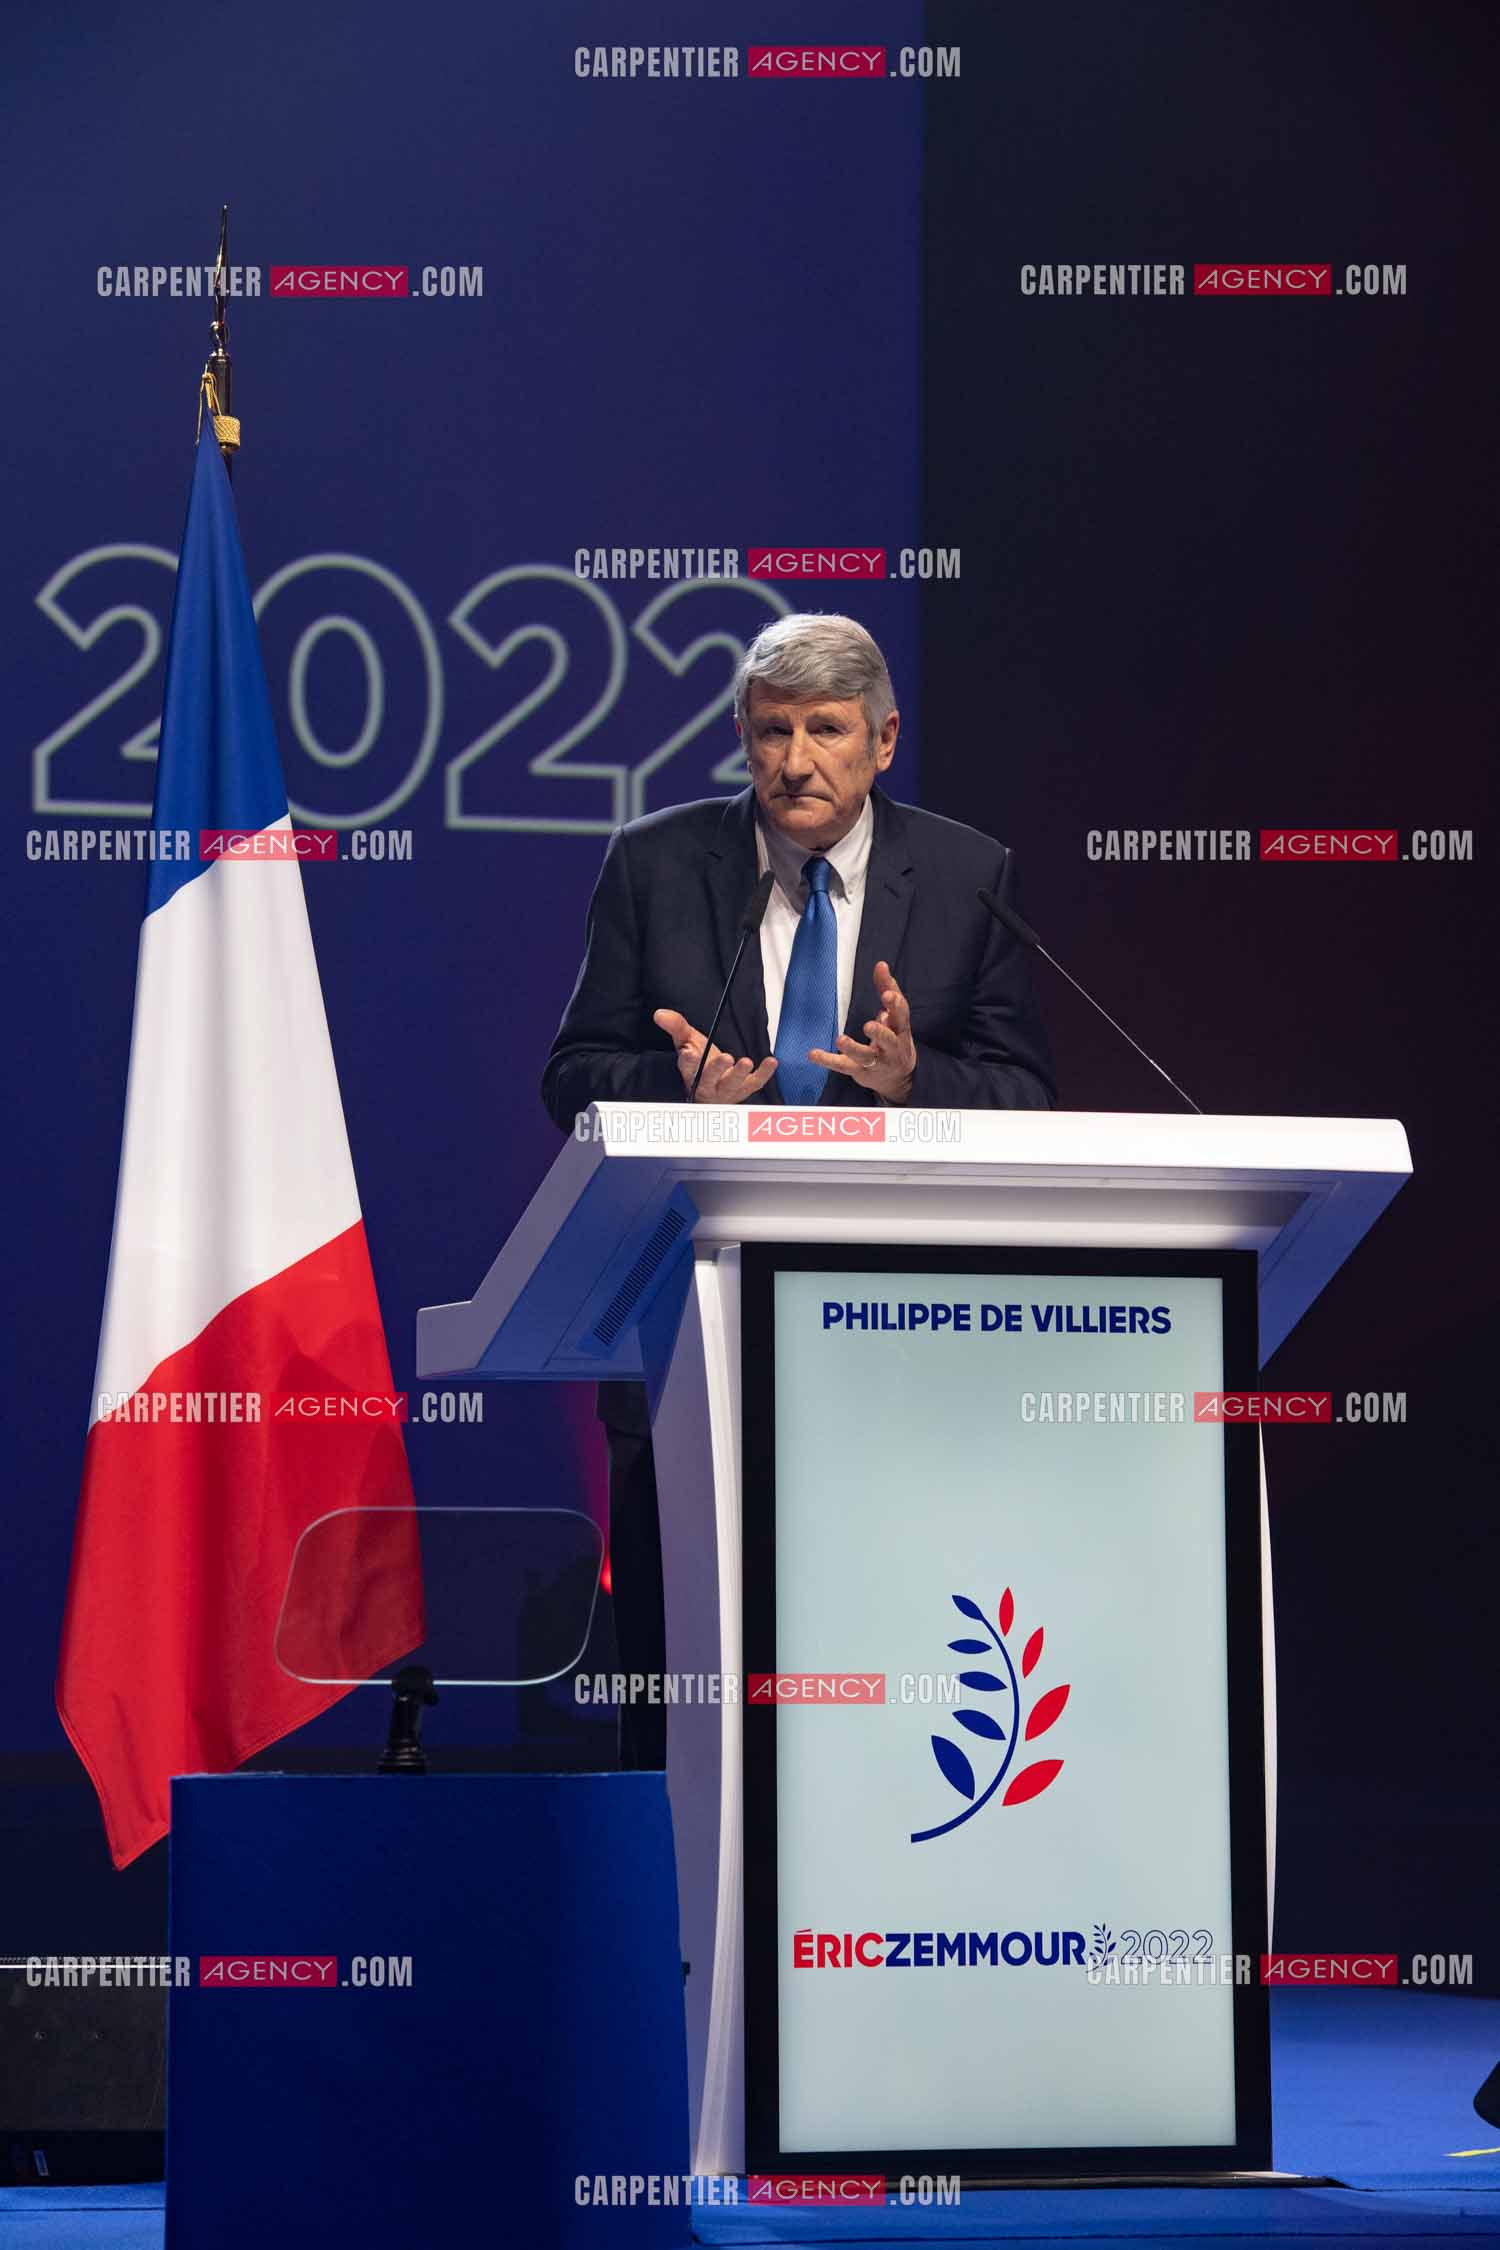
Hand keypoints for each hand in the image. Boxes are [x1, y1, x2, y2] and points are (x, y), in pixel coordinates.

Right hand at [654, 1008, 777, 1103]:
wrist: (712, 1086)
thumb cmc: (699, 1063)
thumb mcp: (686, 1041)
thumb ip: (676, 1026)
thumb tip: (660, 1013)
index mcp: (691, 1072)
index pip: (688, 1068)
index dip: (689, 1061)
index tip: (690, 1053)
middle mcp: (707, 1084)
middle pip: (710, 1079)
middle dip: (717, 1069)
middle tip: (725, 1058)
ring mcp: (726, 1089)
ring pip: (731, 1085)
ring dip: (738, 1074)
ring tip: (746, 1061)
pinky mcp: (744, 1089)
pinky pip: (755, 1083)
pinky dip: (764, 1074)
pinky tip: (771, 1062)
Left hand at [809, 959, 916, 1103]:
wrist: (898, 1077)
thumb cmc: (895, 1037)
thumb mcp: (895, 1015)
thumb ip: (888, 989)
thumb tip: (881, 964)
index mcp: (901, 1029)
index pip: (901, 1015)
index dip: (895, 1005)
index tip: (887, 994)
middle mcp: (892, 1047)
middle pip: (888, 1040)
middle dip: (880, 1034)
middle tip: (869, 1025)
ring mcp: (876, 1062)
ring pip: (866, 1056)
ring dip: (853, 1048)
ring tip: (840, 1039)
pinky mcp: (860, 1071)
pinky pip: (843, 1066)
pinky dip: (827, 1060)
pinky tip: (812, 1054)